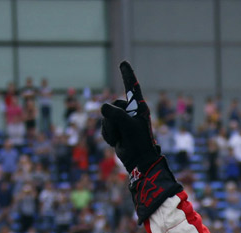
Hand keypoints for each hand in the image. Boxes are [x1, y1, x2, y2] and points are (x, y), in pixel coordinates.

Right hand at [101, 61, 181, 222]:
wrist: (138, 162)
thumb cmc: (139, 143)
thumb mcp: (127, 125)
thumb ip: (115, 114)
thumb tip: (102, 107)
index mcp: (139, 108)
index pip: (131, 87)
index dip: (127, 75)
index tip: (123, 63)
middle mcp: (130, 112)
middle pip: (112, 106)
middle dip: (113, 120)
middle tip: (123, 132)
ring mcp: (122, 121)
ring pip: (105, 117)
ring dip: (110, 130)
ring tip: (121, 138)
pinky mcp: (116, 129)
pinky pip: (104, 126)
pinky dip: (107, 135)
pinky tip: (116, 142)